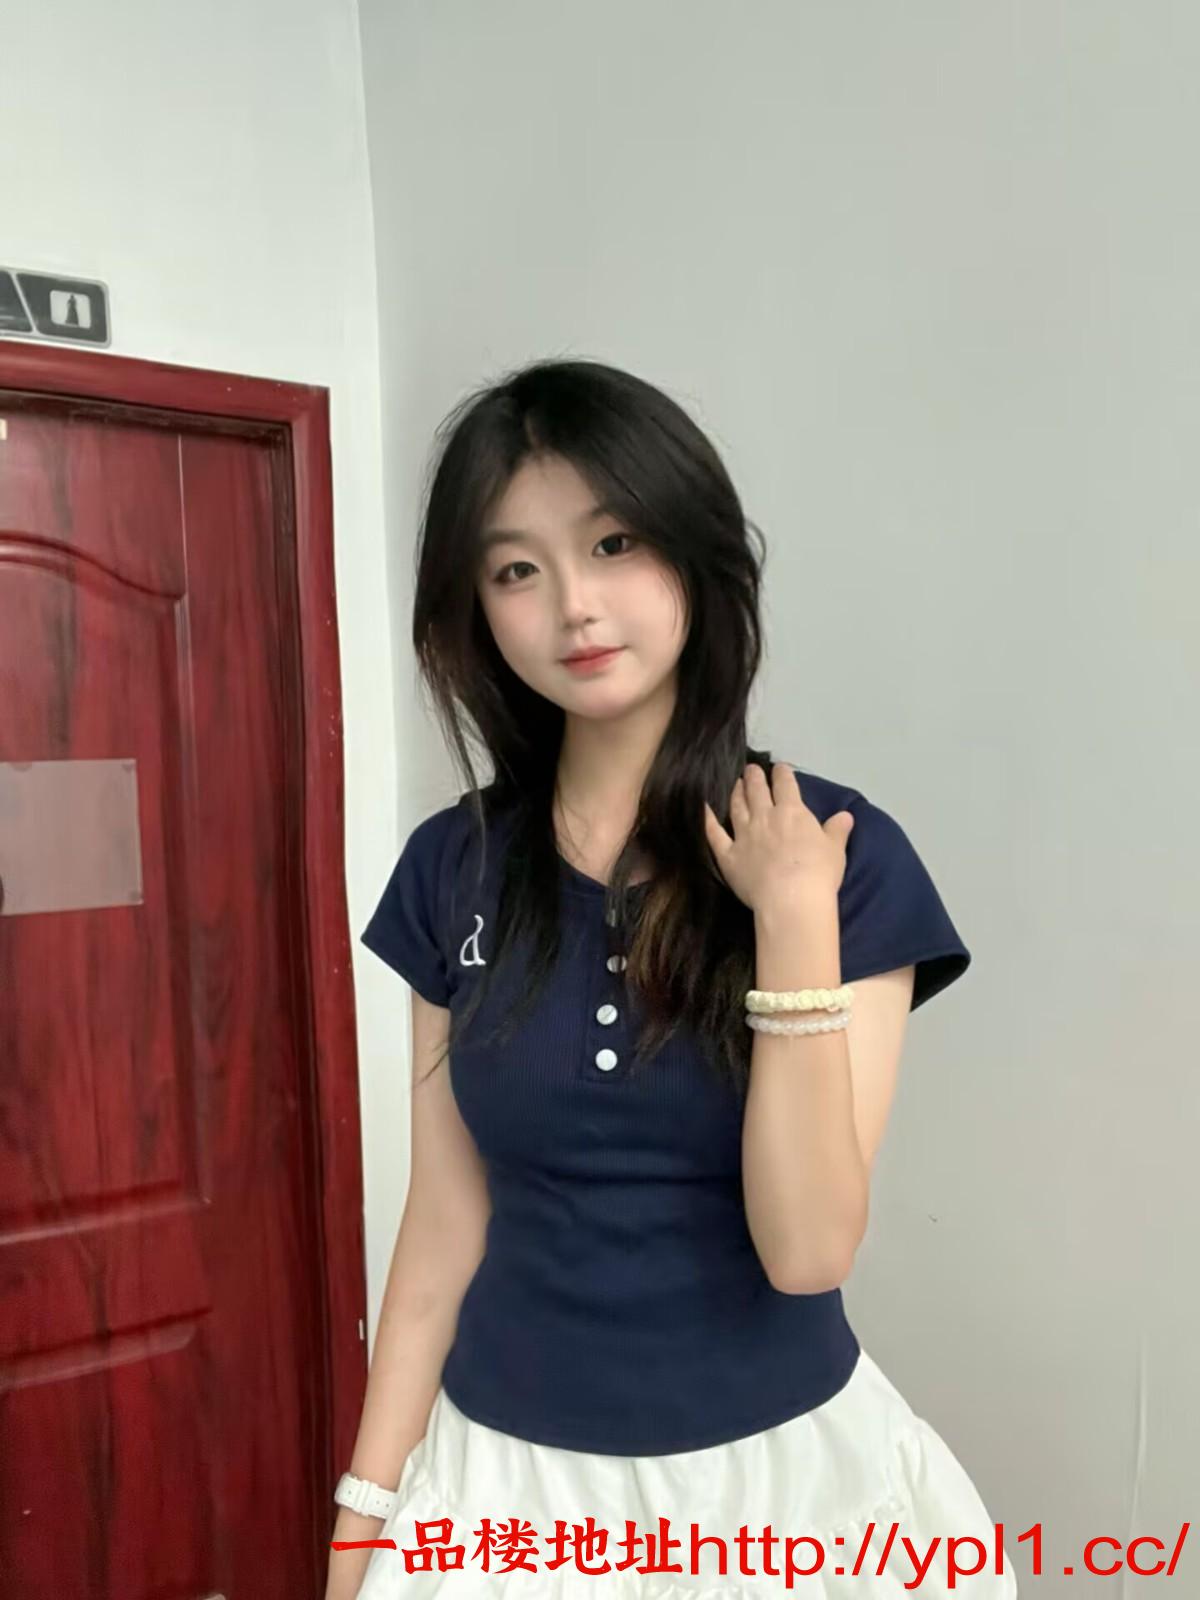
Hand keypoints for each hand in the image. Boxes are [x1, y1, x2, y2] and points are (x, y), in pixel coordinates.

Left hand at [703, 761, 854, 913]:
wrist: (791, 899)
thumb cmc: (818, 873)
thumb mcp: (835, 850)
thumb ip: (836, 830)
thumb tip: (846, 815)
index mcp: (792, 812)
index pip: (785, 785)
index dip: (782, 774)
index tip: (779, 768)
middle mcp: (765, 817)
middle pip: (757, 791)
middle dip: (754, 777)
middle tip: (750, 769)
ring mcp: (744, 835)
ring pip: (737, 807)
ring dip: (736, 793)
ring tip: (736, 784)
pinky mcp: (728, 855)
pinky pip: (714, 834)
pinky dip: (708, 820)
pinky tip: (704, 809)